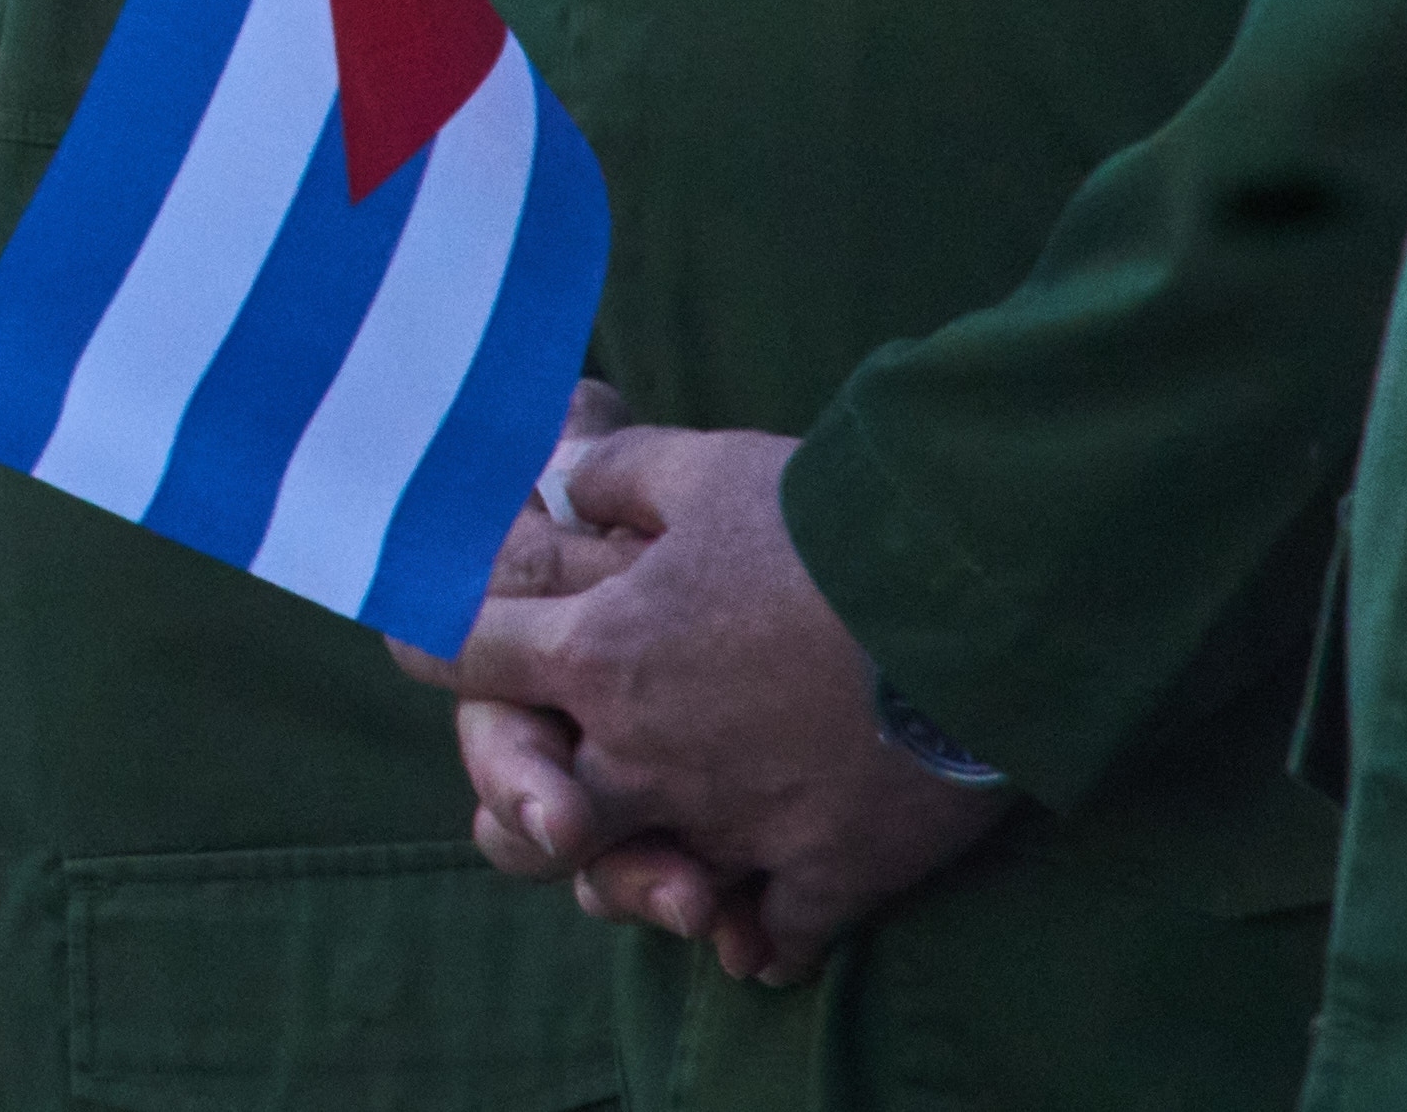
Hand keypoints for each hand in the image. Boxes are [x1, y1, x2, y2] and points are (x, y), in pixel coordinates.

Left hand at [438, 424, 1013, 984]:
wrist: (975, 598)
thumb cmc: (829, 520)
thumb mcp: (706, 468)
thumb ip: (618, 473)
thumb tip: (563, 473)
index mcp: (600, 653)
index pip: (462, 654)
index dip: (435, 638)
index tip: (432, 637)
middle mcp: (645, 756)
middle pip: (526, 815)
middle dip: (522, 803)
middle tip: (545, 799)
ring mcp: (733, 828)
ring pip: (642, 891)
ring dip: (642, 881)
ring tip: (658, 874)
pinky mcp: (827, 877)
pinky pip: (770, 938)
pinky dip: (758, 937)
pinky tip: (753, 931)